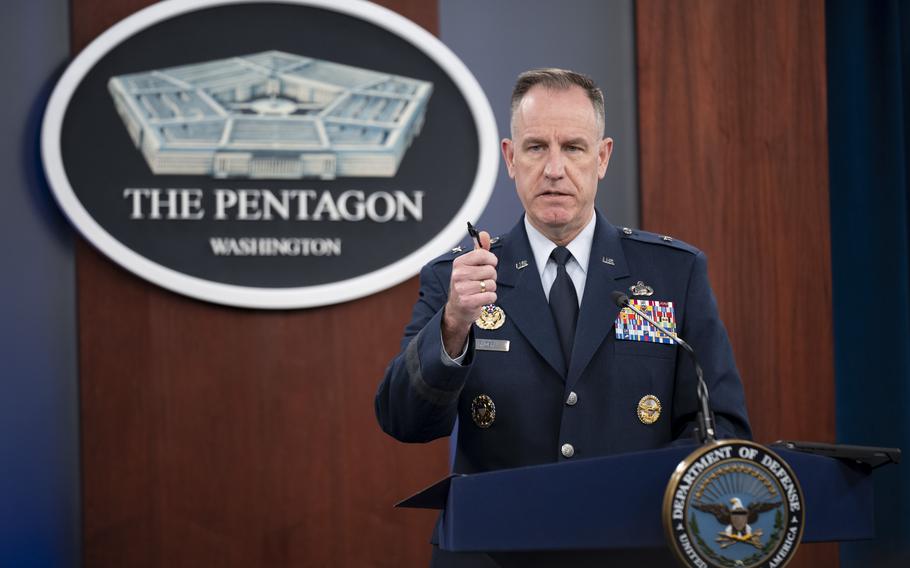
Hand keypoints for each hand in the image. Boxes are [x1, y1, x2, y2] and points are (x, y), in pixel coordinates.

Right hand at [442, 231, 497, 356]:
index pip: (483, 254)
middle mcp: (458, 274)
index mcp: (459, 263)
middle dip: (491, 277)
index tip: (489, 264)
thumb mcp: (470, 266)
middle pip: (490, 270)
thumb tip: (484, 234)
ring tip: (481, 290)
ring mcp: (461, 288)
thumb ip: (480, 250)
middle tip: (482, 281)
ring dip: (490, 289)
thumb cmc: (466, 285)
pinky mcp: (467, 301)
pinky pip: (490, 296)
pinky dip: (490, 298)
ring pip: (491, 284)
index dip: (491, 260)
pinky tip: (482, 298)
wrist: (457, 309)